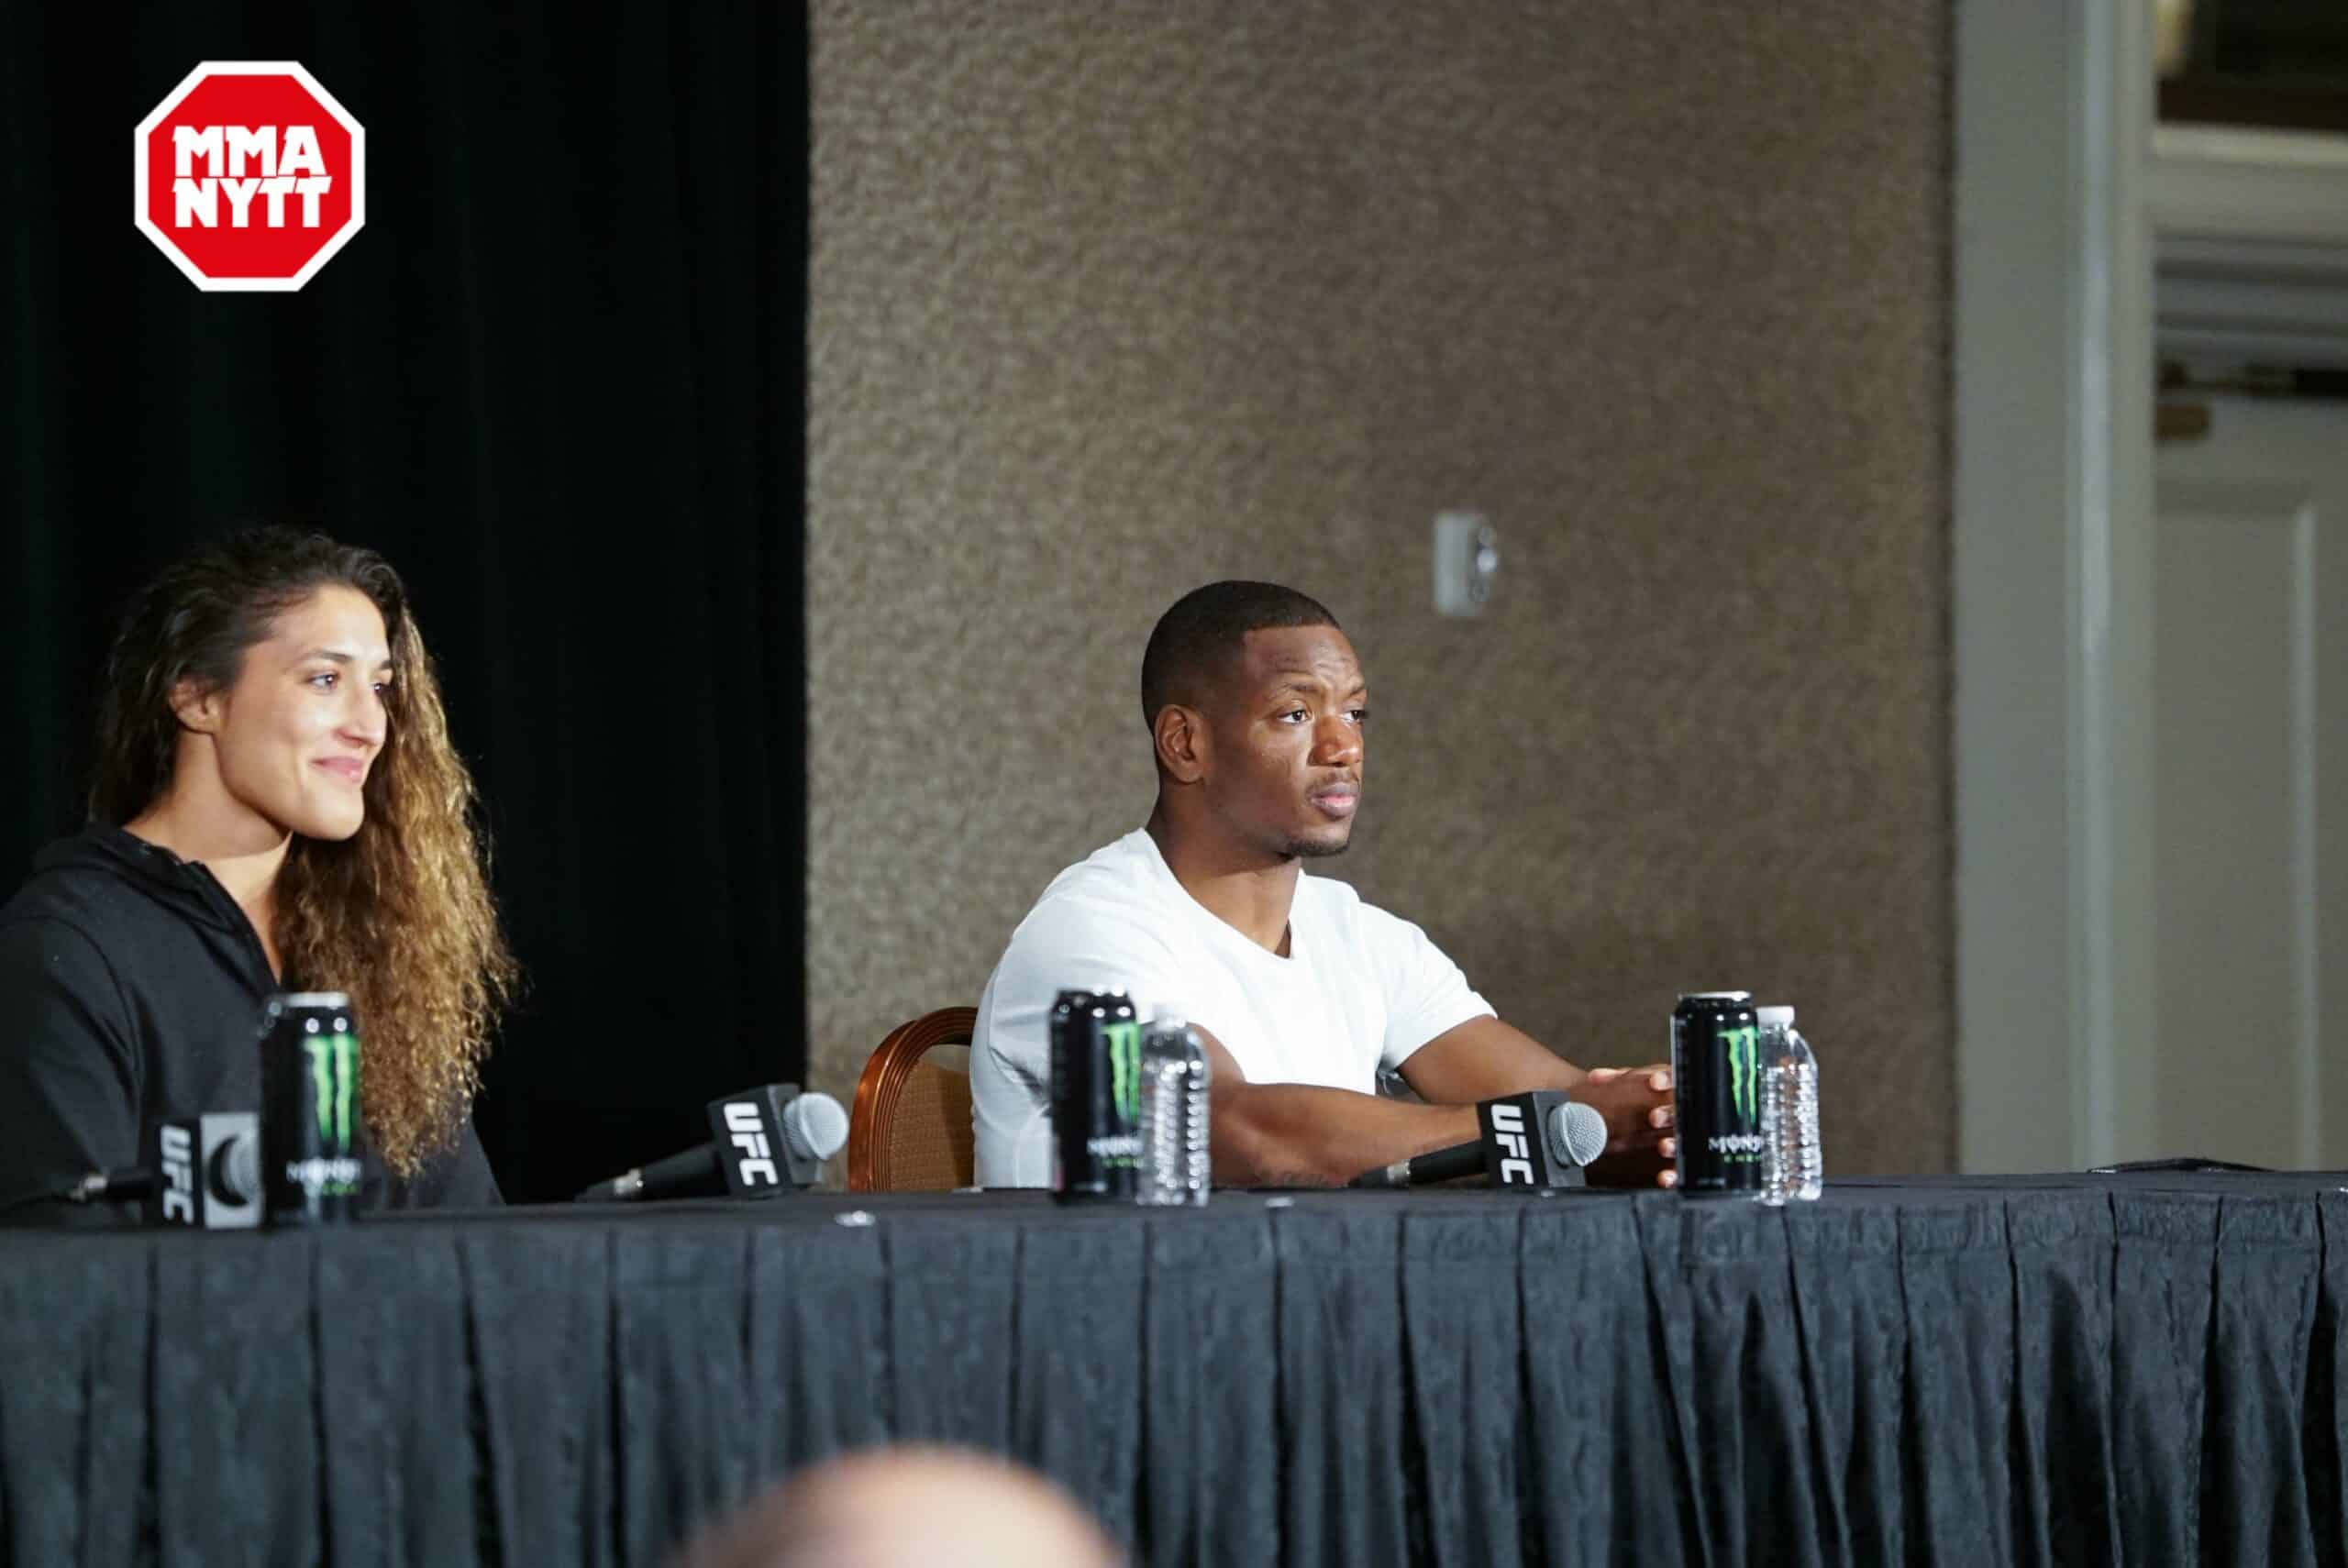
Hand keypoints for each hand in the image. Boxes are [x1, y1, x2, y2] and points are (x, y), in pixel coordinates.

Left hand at [1575, 1065, 1677, 1188]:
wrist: (1655, 1120)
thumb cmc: (1644, 1097)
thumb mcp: (1634, 1085)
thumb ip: (1617, 1079)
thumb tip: (1594, 1078)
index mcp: (1669, 1087)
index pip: (1671, 1079)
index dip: (1664, 1080)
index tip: (1653, 1083)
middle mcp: (1678, 1110)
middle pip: (1679, 1111)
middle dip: (1668, 1114)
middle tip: (1654, 1117)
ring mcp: (1683, 1134)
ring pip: (1684, 1140)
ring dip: (1674, 1143)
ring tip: (1664, 1147)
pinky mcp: (1681, 1159)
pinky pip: (1679, 1168)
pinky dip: (1673, 1174)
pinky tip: (1664, 1178)